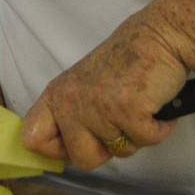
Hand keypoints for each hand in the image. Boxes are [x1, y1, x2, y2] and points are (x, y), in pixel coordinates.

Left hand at [19, 21, 184, 168]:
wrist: (162, 34)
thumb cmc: (128, 59)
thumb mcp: (85, 83)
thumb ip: (72, 114)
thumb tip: (66, 152)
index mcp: (57, 94)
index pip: (32, 139)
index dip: (57, 151)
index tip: (79, 142)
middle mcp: (71, 101)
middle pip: (82, 160)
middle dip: (107, 150)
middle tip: (120, 123)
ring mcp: (99, 106)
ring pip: (120, 152)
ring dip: (137, 135)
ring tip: (140, 105)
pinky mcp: (129, 109)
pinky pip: (147, 140)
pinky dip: (159, 128)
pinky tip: (156, 105)